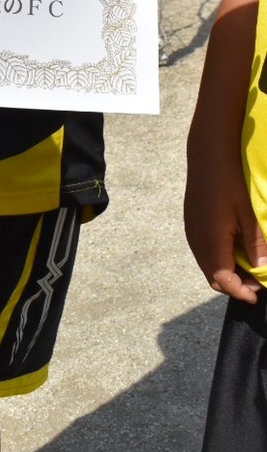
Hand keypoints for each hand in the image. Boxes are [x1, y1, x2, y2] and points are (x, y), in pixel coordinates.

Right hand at [185, 141, 266, 303]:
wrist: (208, 155)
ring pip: (206, 264)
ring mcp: (191, 232)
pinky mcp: (190, 223)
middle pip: (212, 277)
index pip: (223, 280)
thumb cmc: (231, 183)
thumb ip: (255, 246)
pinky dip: (217, 258)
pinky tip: (232, 248)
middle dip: (234, 285)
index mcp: (211, 242)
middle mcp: (197, 241)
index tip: (256, 295)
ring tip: (247, 266)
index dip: (240, 292)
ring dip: (225, 271)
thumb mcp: (249, 215)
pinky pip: (202, 251)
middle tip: (256, 282)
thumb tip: (260, 269)